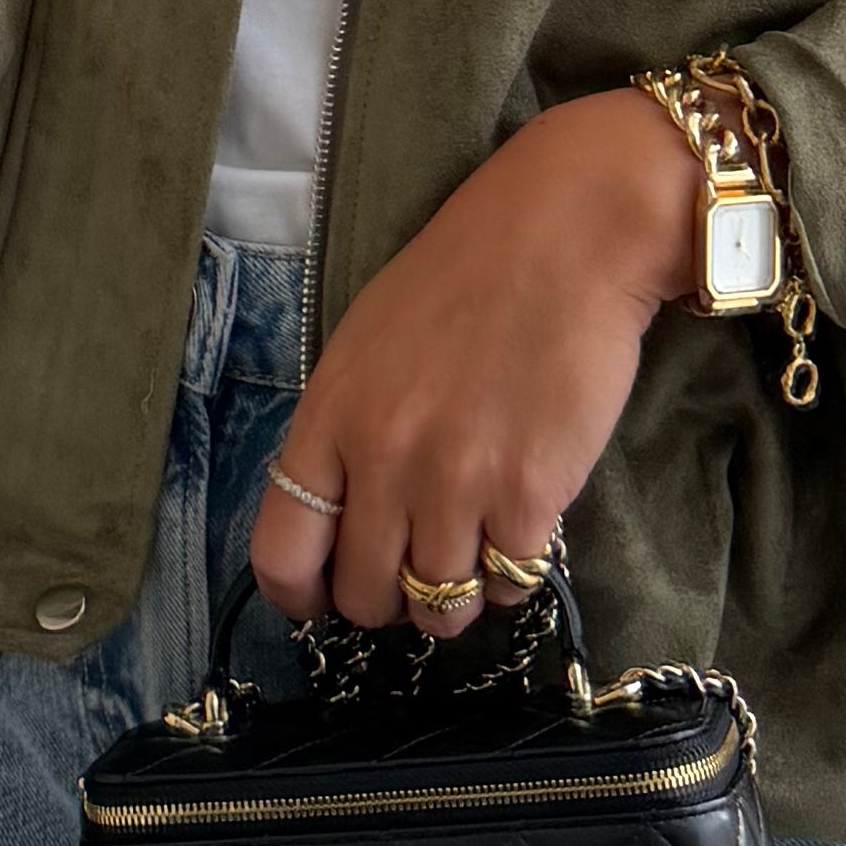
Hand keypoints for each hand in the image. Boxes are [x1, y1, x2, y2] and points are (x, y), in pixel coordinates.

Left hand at [250, 93, 704, 633]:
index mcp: (328, 419)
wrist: (564, 238)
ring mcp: (455, 483)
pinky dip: (516, 572)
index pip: (281, 554)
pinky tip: (523, 524)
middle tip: (419, 565)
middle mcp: (381, 461)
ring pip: (439, 608)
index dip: (303, 596)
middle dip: (390, 598)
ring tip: (477, 546)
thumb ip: (346, 433)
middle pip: (364, 597)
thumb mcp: (367, 347)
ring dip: (458, 593)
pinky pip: (510, 585)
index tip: (326, 601)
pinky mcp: (529, 496)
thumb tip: (342, 518)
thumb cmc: (463, 279)